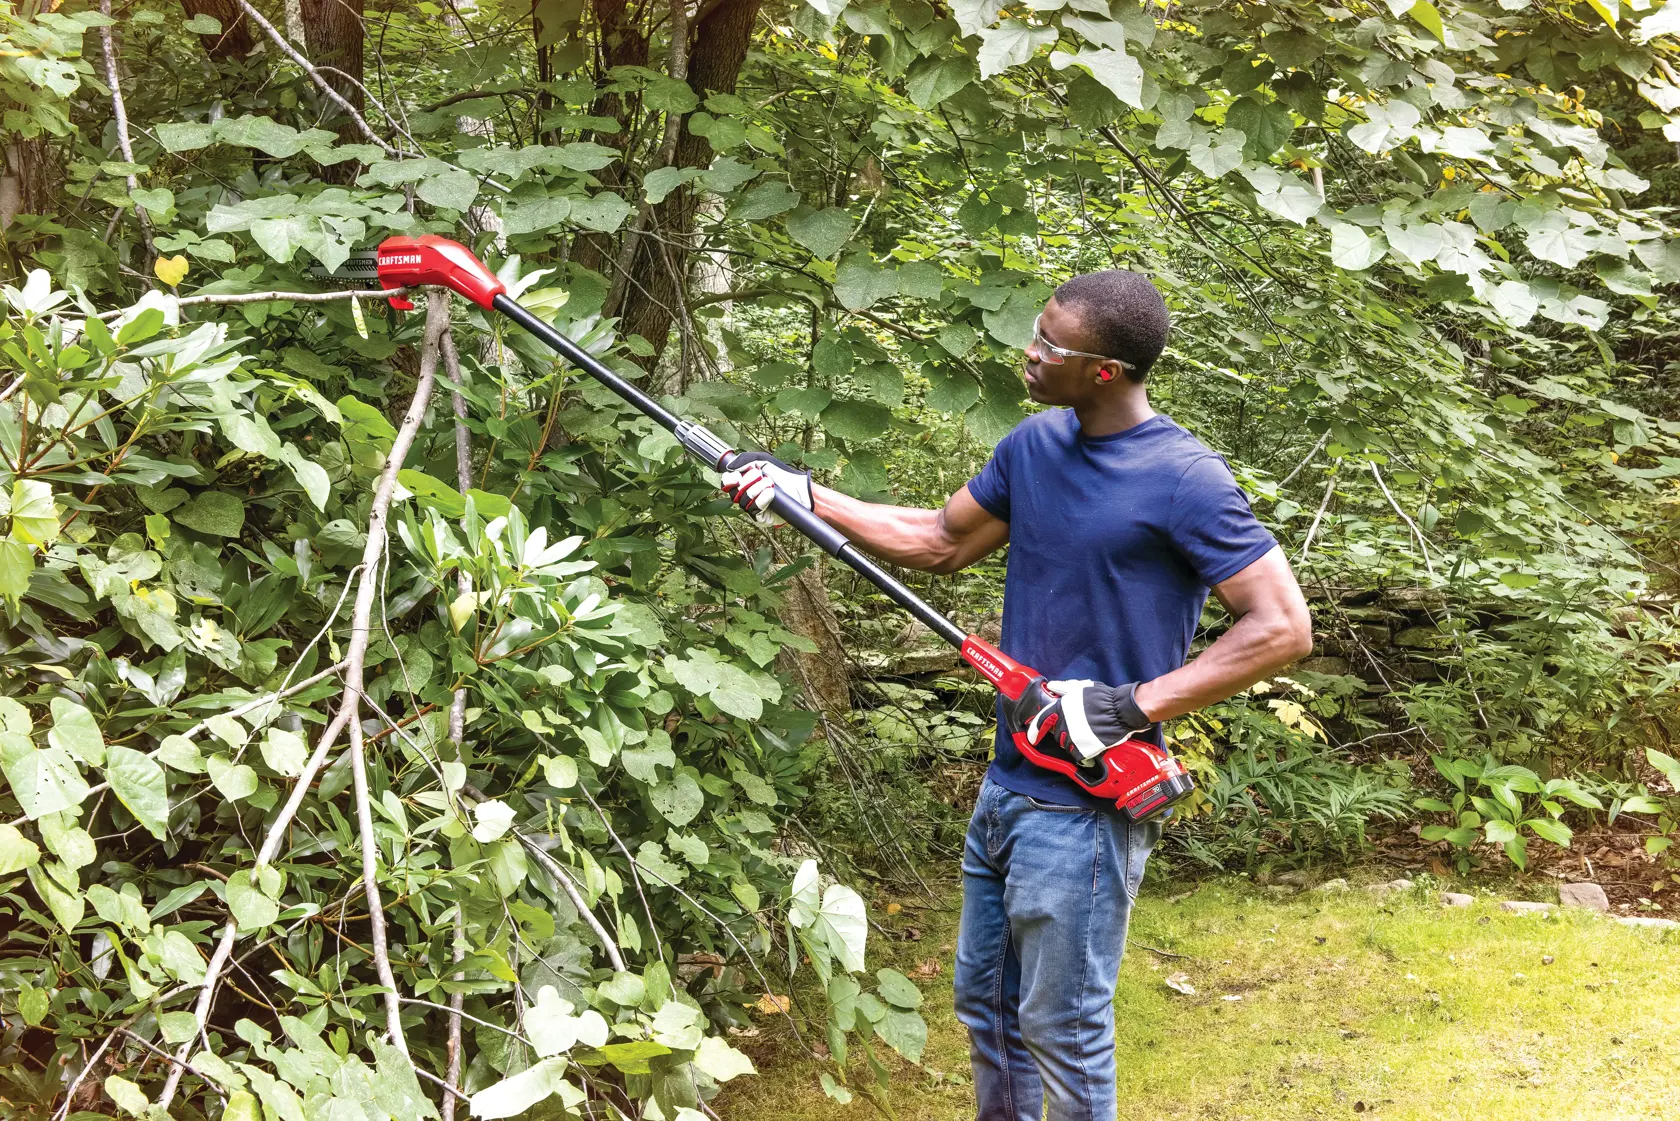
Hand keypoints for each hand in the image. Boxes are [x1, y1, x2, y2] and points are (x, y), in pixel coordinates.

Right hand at [720, 452, 812, 526]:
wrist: (799, 489)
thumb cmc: (782, 475)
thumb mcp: (763, 461)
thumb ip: (744, 461)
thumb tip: (729, 468)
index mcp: (743, 482)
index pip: (727, 483)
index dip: (729, 480)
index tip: (737, 476)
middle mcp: (745, 496)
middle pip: (733, 492)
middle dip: (748, 482)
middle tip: (761, 476)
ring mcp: (752, 508)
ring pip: (744, 501)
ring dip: (758, 489)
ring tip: (771, 484)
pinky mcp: (760, 518)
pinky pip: (754, 509)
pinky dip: (763, 499)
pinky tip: (771, 494)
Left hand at [1024, 679, 1153, 763]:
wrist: (1120, 711)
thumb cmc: (1103, 698)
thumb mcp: (1081, 687)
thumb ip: (1064, 687)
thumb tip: (1052, 686)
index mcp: (1061, 708)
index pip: (1041, 721)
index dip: (1034, 730)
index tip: (1032, 737)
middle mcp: (1063, 723)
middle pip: (1057, 734)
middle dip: (1064, 732)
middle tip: (1078, 727)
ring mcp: (1072, 738)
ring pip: (1066, 745)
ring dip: (1073, 742)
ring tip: (1087, 735)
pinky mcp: (1083, 749)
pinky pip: (1078, 755)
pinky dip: (1083, 754)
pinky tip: (1090, 747)